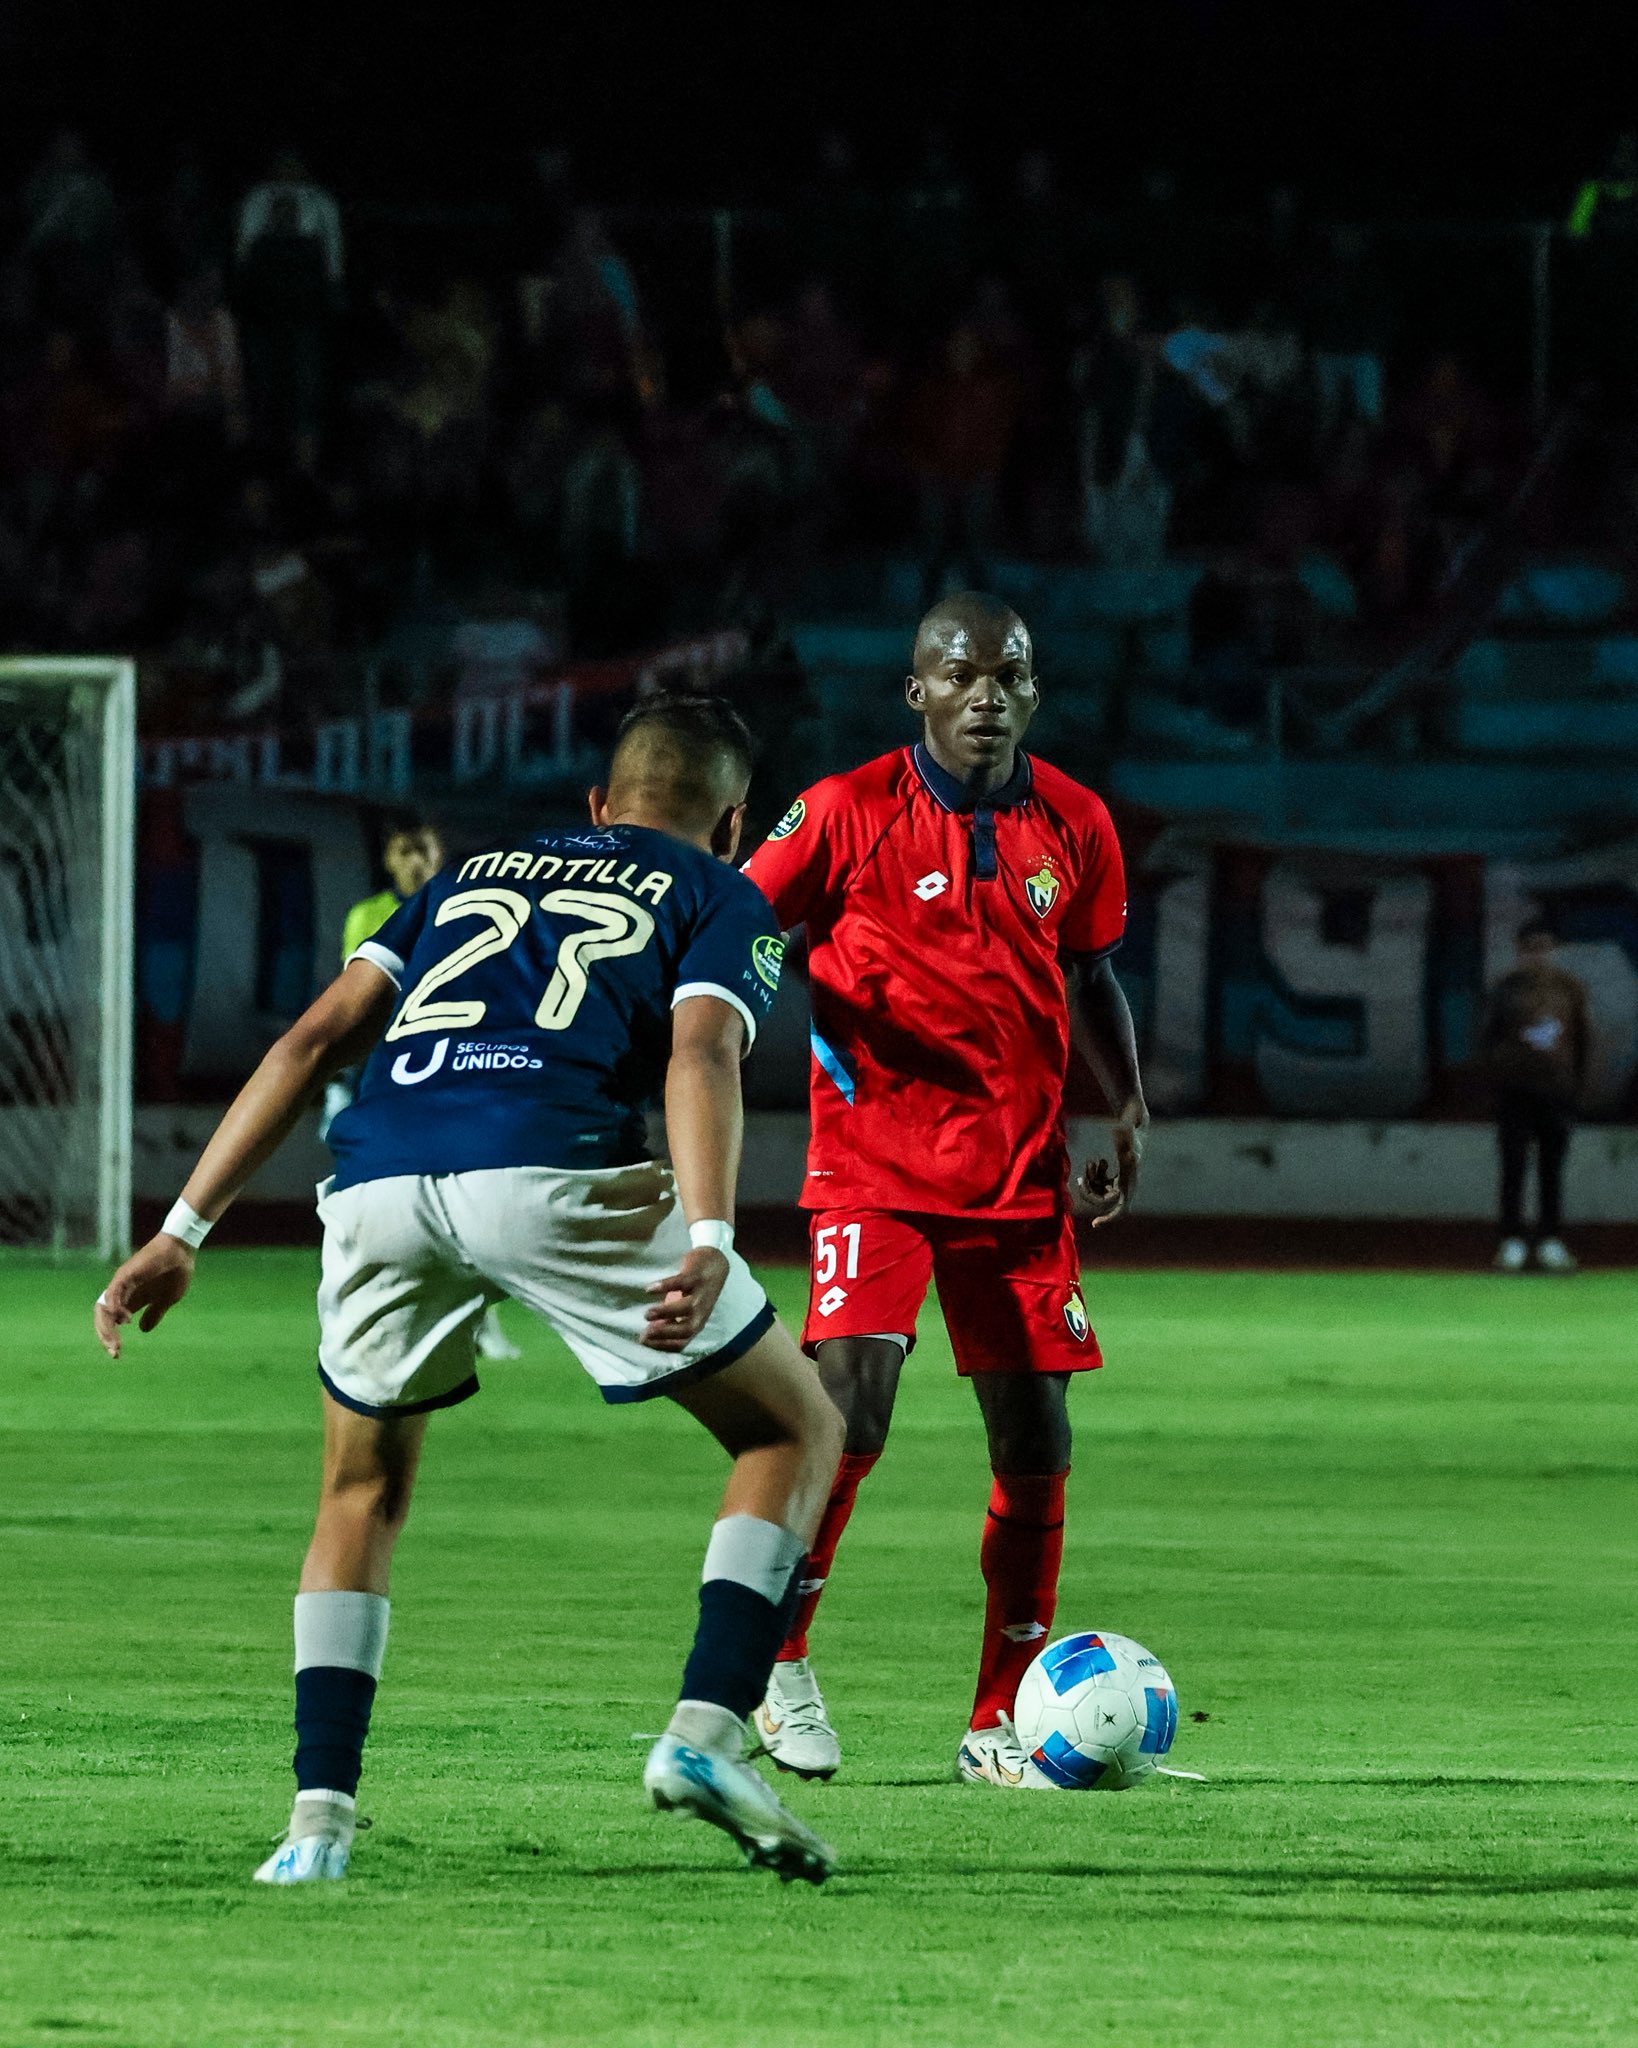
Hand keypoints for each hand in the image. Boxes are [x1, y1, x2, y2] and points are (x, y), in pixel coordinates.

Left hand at [94, 1234, 196, 1358]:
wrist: (183, 1250)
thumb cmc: (177, 1271)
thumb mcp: (167, 1299)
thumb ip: (154, 1313)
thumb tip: (143, 1330)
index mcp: (131, 1299)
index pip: (111, 1321)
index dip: (111, 1337)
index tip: (117, 1354)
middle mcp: (121, 1292)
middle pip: (103, 1317)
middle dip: (105, 1336)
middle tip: (114, 1353)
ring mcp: (122, 1283)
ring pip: (104, 1307)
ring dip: (107, 1327)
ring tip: (115, 1342)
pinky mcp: (126, 1275)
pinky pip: (113, 1292)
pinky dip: (115, 1307)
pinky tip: (123, 1320)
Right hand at [642, 1247, 729, 1352]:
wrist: (715, 1264)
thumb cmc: (693, 1291)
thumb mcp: (682, 1310)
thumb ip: (668, 1323)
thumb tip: (646, 1337)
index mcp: (697, 1322)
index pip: (682, 1342)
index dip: (663, 1344)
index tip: (643, 1341)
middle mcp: (701, 1311)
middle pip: (688, 1329)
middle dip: (666, 1333)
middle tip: (646, 1332)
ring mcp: (701, 1294)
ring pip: (687, 1307)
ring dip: (665, 1312)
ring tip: (647, 1313)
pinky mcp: (697, 1276)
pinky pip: (681, 1282)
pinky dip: (665, 1286)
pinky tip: (650, 1289)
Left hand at [1073, 1098, 1148, 1228]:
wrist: (1135, 1126)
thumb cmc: (1131, 1131)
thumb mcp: (1126, 1135)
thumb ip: (1122, 1136)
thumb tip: (1118, 1129)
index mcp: (1129, 1183)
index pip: (1120, 1208)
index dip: (1108, 1218)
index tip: (1094, 1224)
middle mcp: (1126, 1185)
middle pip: (1102, 1200)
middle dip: (1089, 1190)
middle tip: (1079, 1179)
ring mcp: (1121, 1181)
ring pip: (1100, 1191)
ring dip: (1091, 1180)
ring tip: (1090, 1163)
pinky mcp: (1117, 1176)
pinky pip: (1101, 1183)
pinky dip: (1095, 1175)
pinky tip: (1096, 1162)